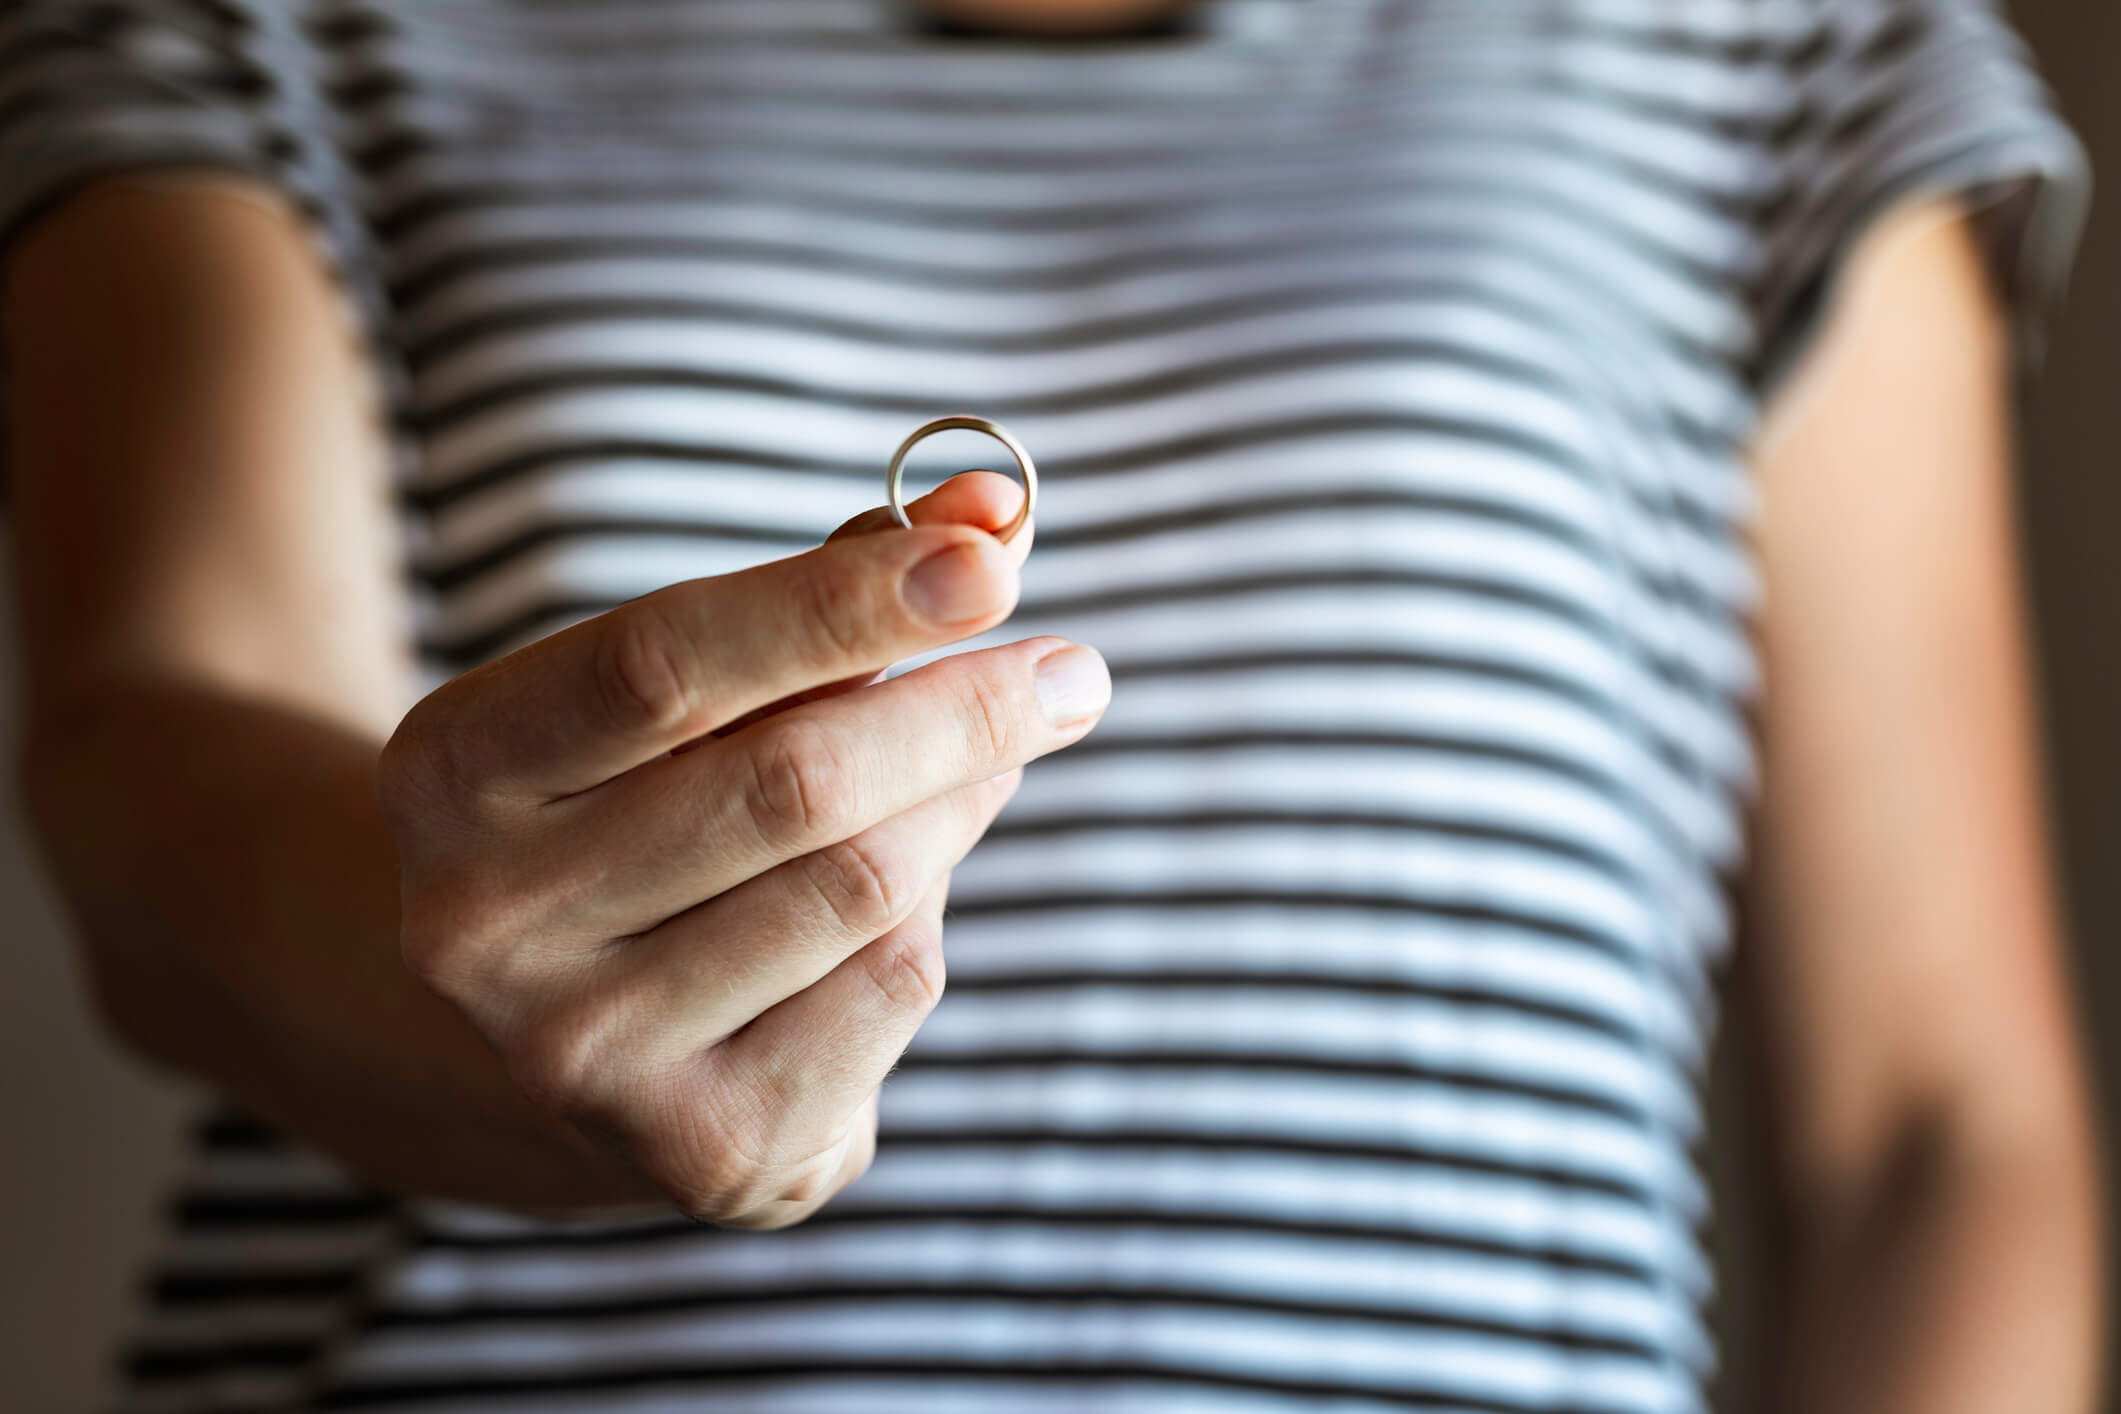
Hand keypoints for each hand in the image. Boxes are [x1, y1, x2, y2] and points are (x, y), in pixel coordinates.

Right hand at [376, 473, 1107, 1227]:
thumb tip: (995, 512)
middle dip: (960, 712)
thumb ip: (831, 591)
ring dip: (956, 806)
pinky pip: (891, 987)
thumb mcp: (694, 688)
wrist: (568, 1031)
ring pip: (863, 886)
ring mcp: (586, 1052)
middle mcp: (489, 922)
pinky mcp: (700, 1145)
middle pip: (789, 785)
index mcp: (458, 767)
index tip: (989, 559)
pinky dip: (930, 912)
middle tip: (1073, 673)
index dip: (838, 604)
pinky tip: (904, 891)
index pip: (666, 662)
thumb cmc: (651, 801)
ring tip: (981, 762)